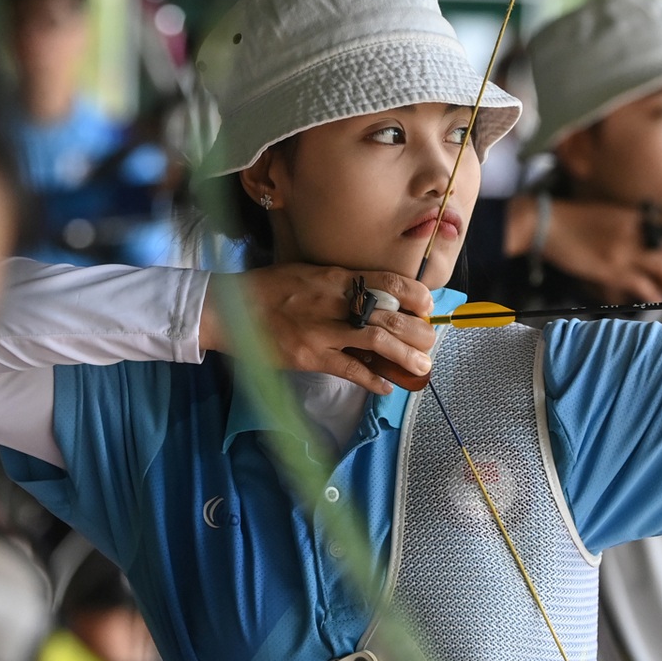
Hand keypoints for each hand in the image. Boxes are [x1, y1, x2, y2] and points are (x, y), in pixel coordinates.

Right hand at [198, 265, 435, 394]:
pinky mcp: (311, 357)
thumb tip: (376, 295)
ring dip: (404, 356)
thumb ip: (341, 283)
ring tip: (422, 367)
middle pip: (389, 315)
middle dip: (417, 331)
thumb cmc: (270, 289)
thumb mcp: (308, 274)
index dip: (414, 294)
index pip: (386, 282)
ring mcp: (323, 331)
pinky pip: (350, 370)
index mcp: (335, 278)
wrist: (230, 309)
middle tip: (431, 341)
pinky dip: (372, 379)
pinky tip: (387, 386)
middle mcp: (334, 302)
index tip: (428, 304)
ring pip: (376, 342)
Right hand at [508, 196, 661, 302]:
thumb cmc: (578, 220)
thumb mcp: (613, 215)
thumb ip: (635, 224)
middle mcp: (636, 232)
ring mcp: (625, 251)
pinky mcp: (612, 270)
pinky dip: (657, 294)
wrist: (548, 224)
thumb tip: (655, 239)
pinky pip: (642, 285)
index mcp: (638, 215)